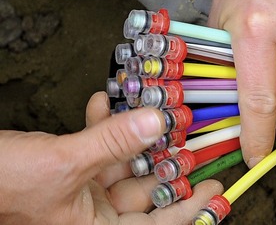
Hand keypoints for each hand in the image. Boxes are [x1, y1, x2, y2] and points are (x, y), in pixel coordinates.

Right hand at [0, 92, 222, 223]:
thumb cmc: (1, 184)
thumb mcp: (64, 162)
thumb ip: (112, 142)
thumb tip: (157, 121)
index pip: (158, 224)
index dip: (191, 208)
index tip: (215, 188)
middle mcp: (93, 212)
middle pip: (146, 191)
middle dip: (166, 162)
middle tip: (190, 140)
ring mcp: (81, 190)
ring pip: (123, 164)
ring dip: (135, 136)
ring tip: (152, 112)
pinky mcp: (68, 168)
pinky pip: (96, 148)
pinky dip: (101, 125)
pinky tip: (102, 102)